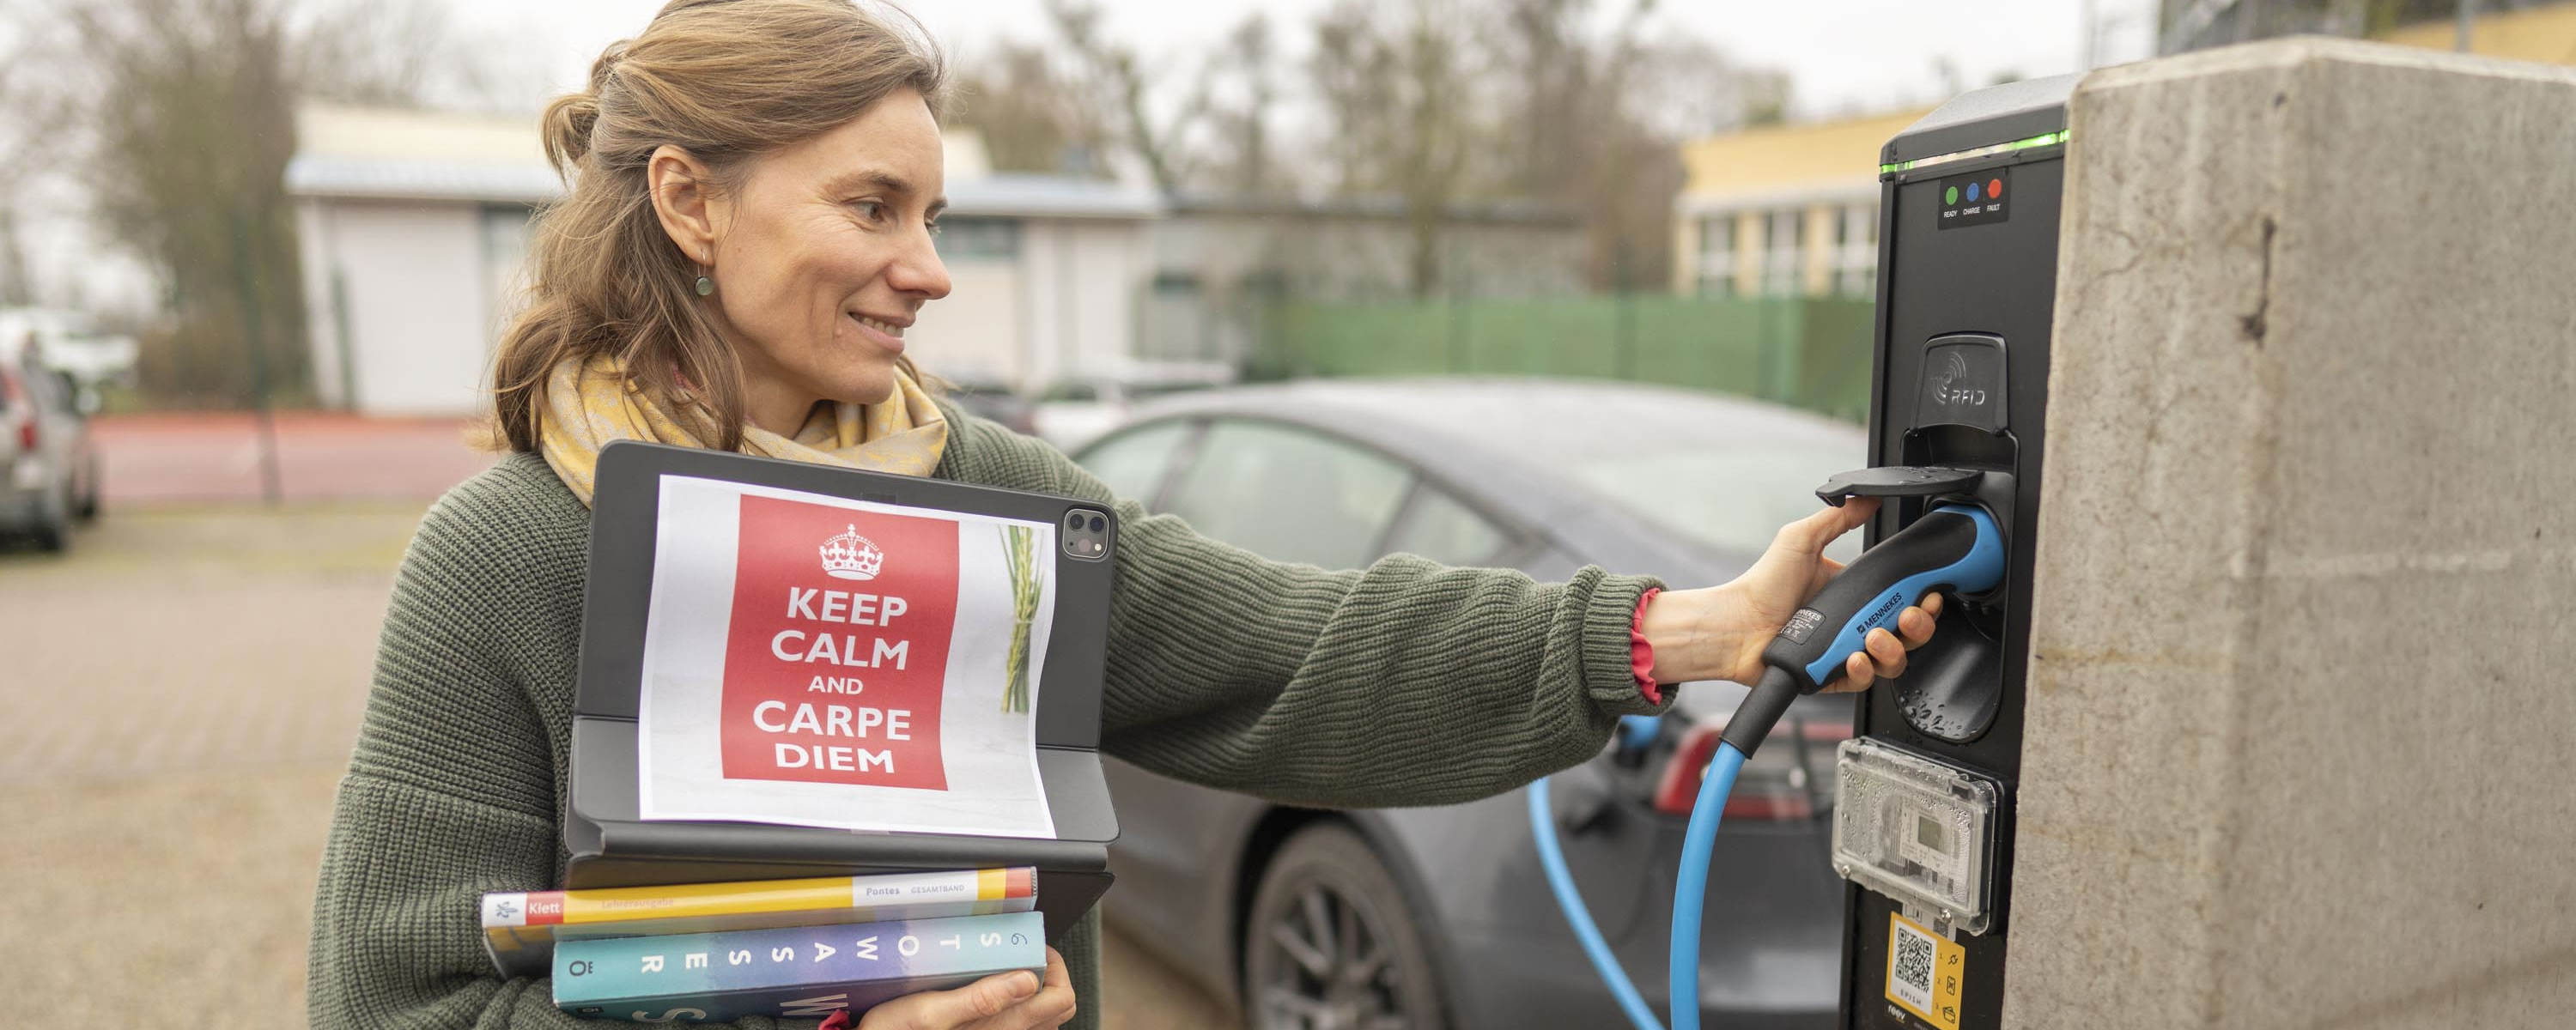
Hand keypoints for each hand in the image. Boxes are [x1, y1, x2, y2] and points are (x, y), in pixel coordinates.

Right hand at [856, 947, 1075, 1029]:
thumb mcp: (929, 1011)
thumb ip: (981, 997)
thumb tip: (1028, 979)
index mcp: (1005, 1027)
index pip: (1062, 998)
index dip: (1055, 966)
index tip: (1032, 945)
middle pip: (1056, 1008)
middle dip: (1046, 974)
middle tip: (1020, 952)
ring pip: (1039, 1017)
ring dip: (1031, 989)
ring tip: (1002, 968)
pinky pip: (1016, 1022)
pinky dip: (1013, 1003)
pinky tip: (985, 989)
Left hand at [1642, 498, 1940, 691]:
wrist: (1735, 623)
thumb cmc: (1763, 584)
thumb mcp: (1802, 540)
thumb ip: (1838, 518)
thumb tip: (1868, 498)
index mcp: (1855, 595)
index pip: (1903, 600)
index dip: (1923, 602)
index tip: (1929, 595)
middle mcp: (1855, 625)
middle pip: (1907, 635)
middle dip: (1918, 627)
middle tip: (1909, 616)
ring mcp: (1845, 652)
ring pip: (1892, 662)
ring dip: (1892, 649)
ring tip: (1874, 637)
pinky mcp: (1832, 677)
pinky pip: (1862, 682)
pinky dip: (1864, 671)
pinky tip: (1854, 657)